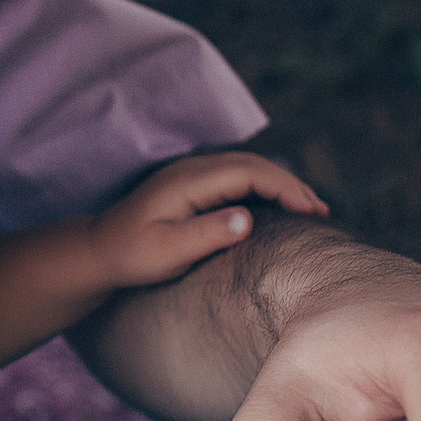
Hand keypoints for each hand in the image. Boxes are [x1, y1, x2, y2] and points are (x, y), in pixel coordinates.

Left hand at [90, 152, 327, 288]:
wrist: (99, 250)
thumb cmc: (132, 255)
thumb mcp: (168, 252)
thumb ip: (207, 234)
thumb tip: (248, 218)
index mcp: (188, 181)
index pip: (247, 172)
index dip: (283, 187)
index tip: (310, 211)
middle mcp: (193, 169)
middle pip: (253, 165)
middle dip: (290, 184)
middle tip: (321, 212)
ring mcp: (194, 174)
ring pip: (248, 168)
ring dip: (281, 184)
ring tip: (312, 209)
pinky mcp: (195, 185)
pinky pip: (238, 178)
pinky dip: (265, 188)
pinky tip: (281, 206)